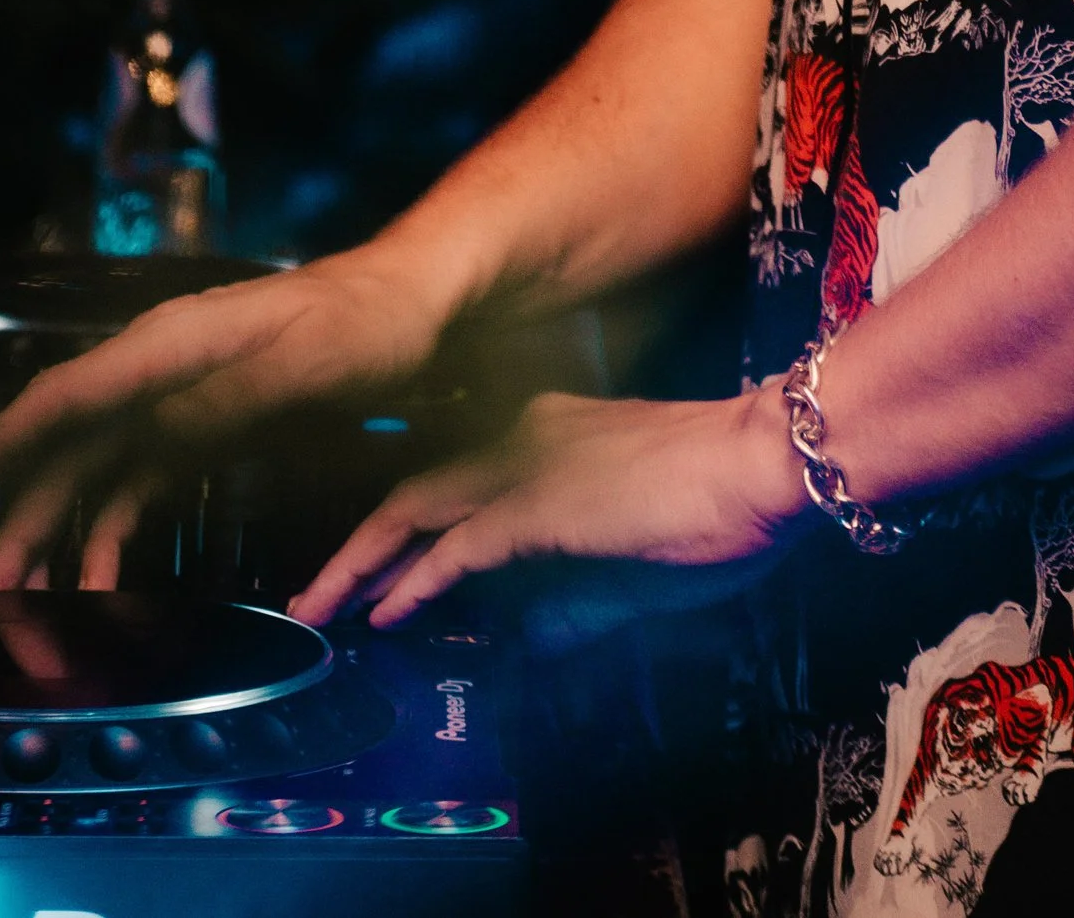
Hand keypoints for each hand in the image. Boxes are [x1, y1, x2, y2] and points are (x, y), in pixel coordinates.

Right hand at [0, 246, 446, 591]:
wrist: (411, 296)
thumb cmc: (364, 319)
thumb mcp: (301, 364)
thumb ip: (224, 404)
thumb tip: (150, 441)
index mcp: (169, 345)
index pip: (63, 397)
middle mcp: (156, 370)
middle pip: (65, 450)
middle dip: (21, 524)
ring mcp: (175, 399)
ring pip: (92, 476)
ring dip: (58, 542)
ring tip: (26, 611)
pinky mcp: (199, 425)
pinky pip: (135, 485)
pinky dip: (112, 535)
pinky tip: (103, 584)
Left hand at [293, 383, 808, 629]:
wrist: (760, 463)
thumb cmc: (715, 504)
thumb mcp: (633, 561)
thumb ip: (579, 597)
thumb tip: (537, 636)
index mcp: (547, 437)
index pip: (455, 481)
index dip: (405, 526)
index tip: (370, 570)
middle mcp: (523, 439)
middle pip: (415, 493)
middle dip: (358, 547)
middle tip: (313, 595)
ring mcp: (526, 468)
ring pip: (415, 512)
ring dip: (362, 563)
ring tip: (321, 607)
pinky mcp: (537, 507)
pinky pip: (456, 550)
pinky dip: (415, 582)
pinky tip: (386, 612)